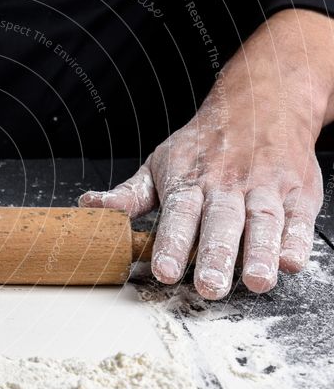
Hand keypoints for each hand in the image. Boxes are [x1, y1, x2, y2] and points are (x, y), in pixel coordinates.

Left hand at [80, 9, 331, 298]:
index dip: (170, 243)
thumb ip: (129, 194)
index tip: (162, 270)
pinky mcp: (297, 193)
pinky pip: (299, 219)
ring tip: (257, 282)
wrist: (262, 101)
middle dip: (216, 256)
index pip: (178, 214)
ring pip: (262, 222)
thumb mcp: (160, 163)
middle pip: (221, 223)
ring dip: (261, 253)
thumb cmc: (204, 143)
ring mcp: (264, 188)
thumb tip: (88, 206)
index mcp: (189, 181)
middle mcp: (227, 185)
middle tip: (210, 287)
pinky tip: (292, 263)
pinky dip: (298, 240)